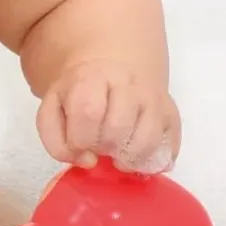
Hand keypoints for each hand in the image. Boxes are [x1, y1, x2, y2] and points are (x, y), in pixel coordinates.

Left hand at [36, 60, 180, 172]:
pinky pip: (170, 146)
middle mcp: (127, 84)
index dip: (80, 138)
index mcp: (91, 78)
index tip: (78, 144)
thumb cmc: (77, 93)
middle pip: (118, 128)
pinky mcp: (172, 114)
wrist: (109, 64)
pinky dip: (153, 161)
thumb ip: (55, 138)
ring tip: (118, 154)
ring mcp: (153, 99)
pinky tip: (137, 157)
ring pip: (148, 140)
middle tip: (99, 146)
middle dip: (104, 147)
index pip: (88, 112)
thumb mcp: (53, 107)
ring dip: (129, 158)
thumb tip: (87, 161)